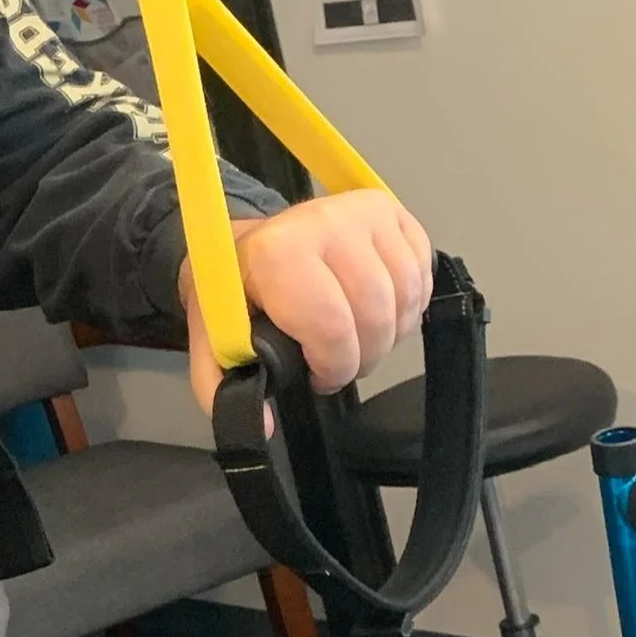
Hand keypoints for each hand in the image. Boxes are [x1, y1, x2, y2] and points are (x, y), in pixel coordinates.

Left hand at [183, 188, 434, 414]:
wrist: (246, 244)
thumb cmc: (235, 292)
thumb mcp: (214, 340)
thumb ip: (225, 387)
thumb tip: (264, 427)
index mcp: (279, 252)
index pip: (332, 328)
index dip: (332, 367)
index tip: (317, 376)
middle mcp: (326, 222)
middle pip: (375, 316)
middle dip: (361, 357)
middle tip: (338, 363)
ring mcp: (364, 212)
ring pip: (405, 296)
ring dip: (388, 333)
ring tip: (356, 338)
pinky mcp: (391, 210)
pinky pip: (422, 272)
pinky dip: (407, 304)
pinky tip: (377, 310)